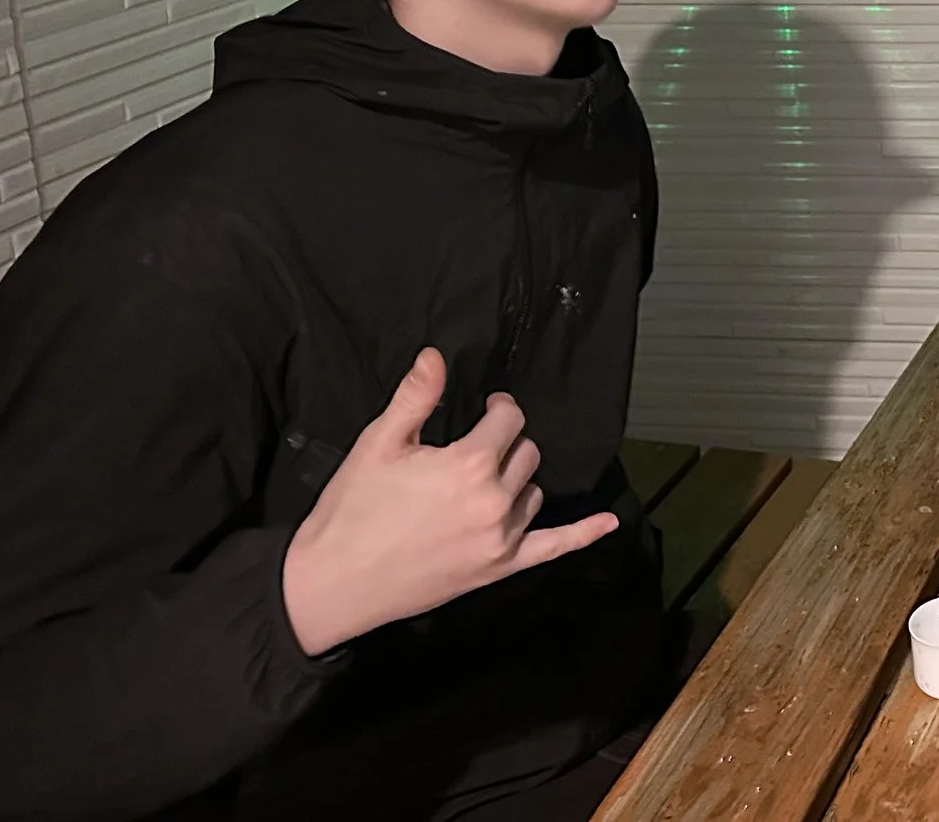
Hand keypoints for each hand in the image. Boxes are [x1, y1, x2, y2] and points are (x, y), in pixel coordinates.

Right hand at [281, 348, 618, 654]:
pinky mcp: (498, 570)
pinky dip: (583, 534)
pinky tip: (608, 522)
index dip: (497, 409)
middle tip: (475, 446)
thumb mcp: (378, 444)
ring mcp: (500, 540)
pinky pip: (552, 548)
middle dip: (505, 443)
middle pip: (526, 452)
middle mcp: (495, 501)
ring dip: (516, 480)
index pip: (509, 419)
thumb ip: (416, 396)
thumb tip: (437, 355)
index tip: (485, 409)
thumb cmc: (351, 511)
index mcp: (469, 465)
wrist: (331, 583)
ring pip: (532, 491)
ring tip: (482, 481)